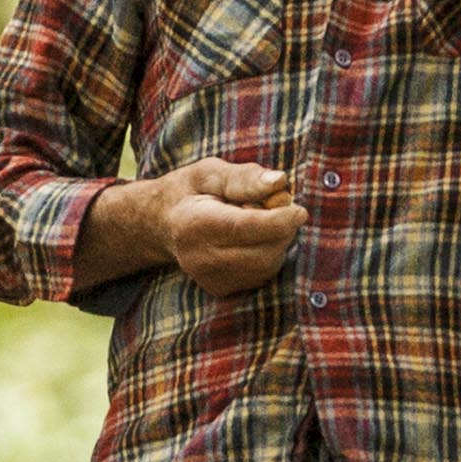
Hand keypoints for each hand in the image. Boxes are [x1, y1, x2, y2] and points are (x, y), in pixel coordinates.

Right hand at [155, 158, 304, 296]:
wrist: (162, 225)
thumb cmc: (191, 191)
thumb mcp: (210, 172)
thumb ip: (244, 177)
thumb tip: (280, 182)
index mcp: (194, 225)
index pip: (245, 228)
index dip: (279, 221)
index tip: (298, 210)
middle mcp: (199, 259)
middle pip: (262, 252)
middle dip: (282, 230)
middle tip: (275, 206)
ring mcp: (209, 279)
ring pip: (266, 266)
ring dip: (276, 242)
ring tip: (258, 220)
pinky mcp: (220, 289)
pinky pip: (261, 275)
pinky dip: (268, 255)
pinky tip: (253, 239)